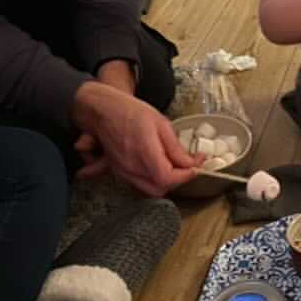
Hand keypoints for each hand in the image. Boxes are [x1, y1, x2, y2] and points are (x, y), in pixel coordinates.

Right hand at [72, 82, 199, 195]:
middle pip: (159, 189)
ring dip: (165, 182)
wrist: (104, 111)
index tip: (196, 165)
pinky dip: (153, 180)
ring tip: (174, 165)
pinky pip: (140, 184)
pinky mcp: (119, 172)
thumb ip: (175, 147)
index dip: (186, 175)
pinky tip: (159, 165)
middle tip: (187, 166)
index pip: (168, 178)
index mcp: (144, 152)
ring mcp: (124, 171)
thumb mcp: (160, 123)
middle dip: (177, 180)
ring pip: (150, 189)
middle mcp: (132, 167)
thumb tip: (190, 163)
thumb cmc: (130, 112)